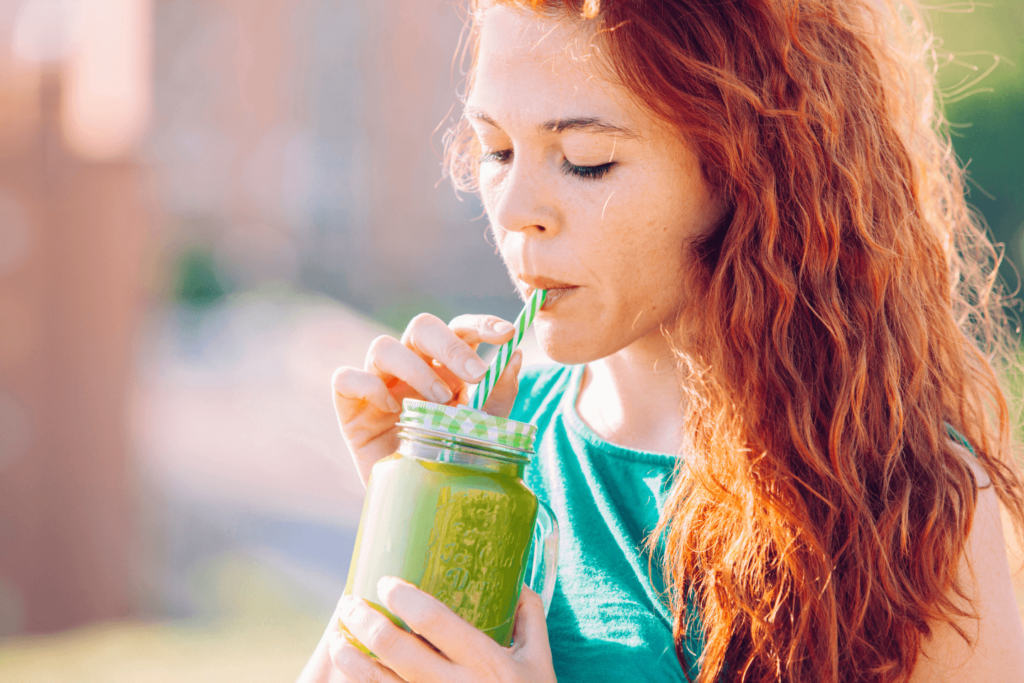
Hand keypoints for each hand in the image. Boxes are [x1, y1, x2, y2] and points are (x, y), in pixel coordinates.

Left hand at [329, 579, 556, 682]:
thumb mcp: (540, 662)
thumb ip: (529, 618)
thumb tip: (517, 585)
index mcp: (484, 661)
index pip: (433, 619)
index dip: (402, 597)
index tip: (385, 582)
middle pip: (394, 648)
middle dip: (363, 620)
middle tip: (350, 603)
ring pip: (377, 681)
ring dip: (349, 657)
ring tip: (338, 638)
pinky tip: (352, 674)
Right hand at [332, 313, 522, 485]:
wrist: (421, 505)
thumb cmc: (453, 461)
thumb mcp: (484, 429)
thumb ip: (499, 394)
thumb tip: (514, 356)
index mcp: (445, 366)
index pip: (459, 329)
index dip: (481, 324)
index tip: (507, 333)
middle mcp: (411, 367)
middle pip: (421, 327)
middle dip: (450, 345)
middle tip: (476, 376)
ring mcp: (379, 384)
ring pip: (383, 347)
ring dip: (415, 369)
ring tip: (440, 402)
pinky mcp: (351, 407)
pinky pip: (346, 378)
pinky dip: (368, 386)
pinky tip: (391, 409)